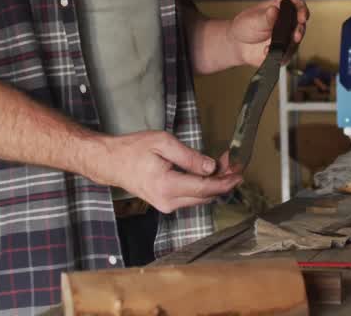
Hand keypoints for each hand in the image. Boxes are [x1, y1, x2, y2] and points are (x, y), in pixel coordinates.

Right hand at [95, 131, 242, 212]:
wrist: (111, 163)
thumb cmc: (133, 149)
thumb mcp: (163, 143)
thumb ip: (189, 157)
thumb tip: (212, 167)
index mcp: (167, 186)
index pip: (205, 188)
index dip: (225, 181)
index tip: (239, 173)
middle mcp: (168, 202)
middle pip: (206, 195)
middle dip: (223, 180)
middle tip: (234, 163)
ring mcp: (166, 206)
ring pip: (200, 198)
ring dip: (214, 184)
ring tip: (224, 165)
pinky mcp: (165, 204)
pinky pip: (190, 197)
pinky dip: (202, 186)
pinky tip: (208, 173)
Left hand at [227, 0, 309, 67]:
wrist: (238, 45)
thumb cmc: (245, 26)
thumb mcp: (253, 19)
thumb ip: (265, 16)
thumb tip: (274, 10)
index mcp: (280, 8)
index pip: (295, 4)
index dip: (302, 9)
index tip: (302, 16)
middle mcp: (286, 22)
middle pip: (300, 24)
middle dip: (300, 30)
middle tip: (295, 35)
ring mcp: (286, 37)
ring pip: (296, 41)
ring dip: (289, 45)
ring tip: (277, 46)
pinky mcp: (284, 51)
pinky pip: (286, 54)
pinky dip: (278, 54)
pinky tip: (267, 52)